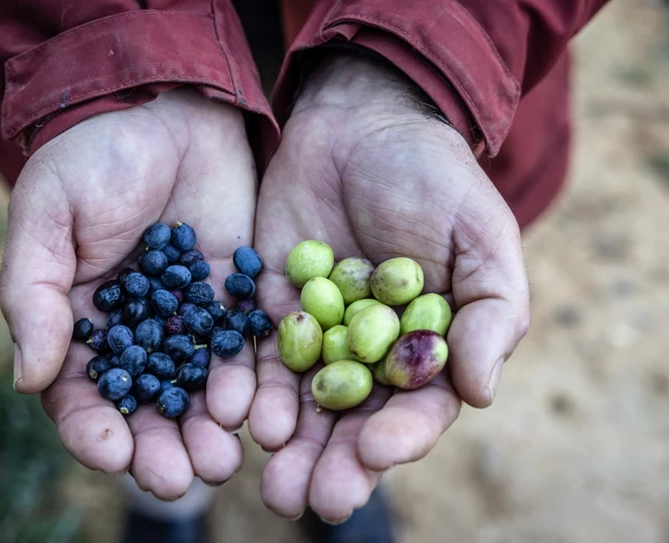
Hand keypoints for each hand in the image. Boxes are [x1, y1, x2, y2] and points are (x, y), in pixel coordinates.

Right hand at [0, 90, 257, 497]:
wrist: (164, 104)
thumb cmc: (92, 158)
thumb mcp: (47, 219)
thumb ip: (34, 297)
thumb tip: (27, 380)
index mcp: (81, 322)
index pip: (83, 394)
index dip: (95, 429)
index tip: (114, 455)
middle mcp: (138, 331)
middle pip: (148, 405)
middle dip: (161, 445)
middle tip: (181, 476)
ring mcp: (190, 315)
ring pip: (199, 387)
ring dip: (208, 426)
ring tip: (223, 457)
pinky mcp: (236, 293)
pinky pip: (243, 345)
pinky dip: (248, 378)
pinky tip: (254, 405)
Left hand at [249, 55, 530, 520]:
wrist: (362, 124)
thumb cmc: (435, 178)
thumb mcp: (481, 235)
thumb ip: (492, 312)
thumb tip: (480, 392)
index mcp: (426, 346)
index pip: (417, 407)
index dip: (400, 435)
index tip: (374, 452)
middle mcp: (368, 352)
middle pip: (352, 421)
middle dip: (332, 461)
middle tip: (310, 499)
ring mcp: (317, 333)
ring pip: (300, 401)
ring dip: (287, 441)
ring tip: (270, 473)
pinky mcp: (269, 308)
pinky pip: (256, 354)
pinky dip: (249, 386)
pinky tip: (238, 413)